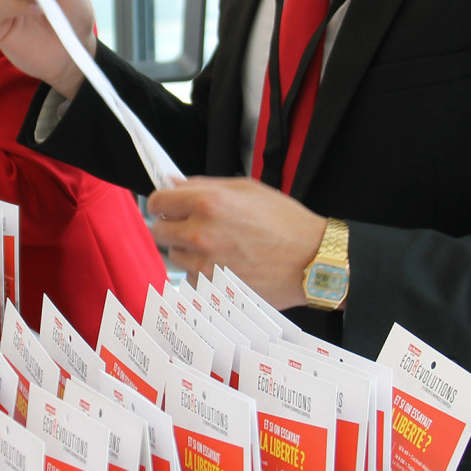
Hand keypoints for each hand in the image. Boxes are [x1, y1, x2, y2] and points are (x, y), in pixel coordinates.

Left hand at [147, 176, 327, 310]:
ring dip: (188, 251)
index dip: (161, 203)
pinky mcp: (212, 288)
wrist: (312, 261)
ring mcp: (205, 264)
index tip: (166, 207)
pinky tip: (226, 265)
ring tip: (219, 247)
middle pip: (160, 232)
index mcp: (208, 203)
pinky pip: (192, 279)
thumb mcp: (247, 189)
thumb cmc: (286, 224)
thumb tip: (174, 183)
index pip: (158, 202)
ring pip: (175, 257)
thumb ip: (204, 185)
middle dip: (172, 227)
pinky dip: (202, 273)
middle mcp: (201, 234)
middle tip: (192, 227)